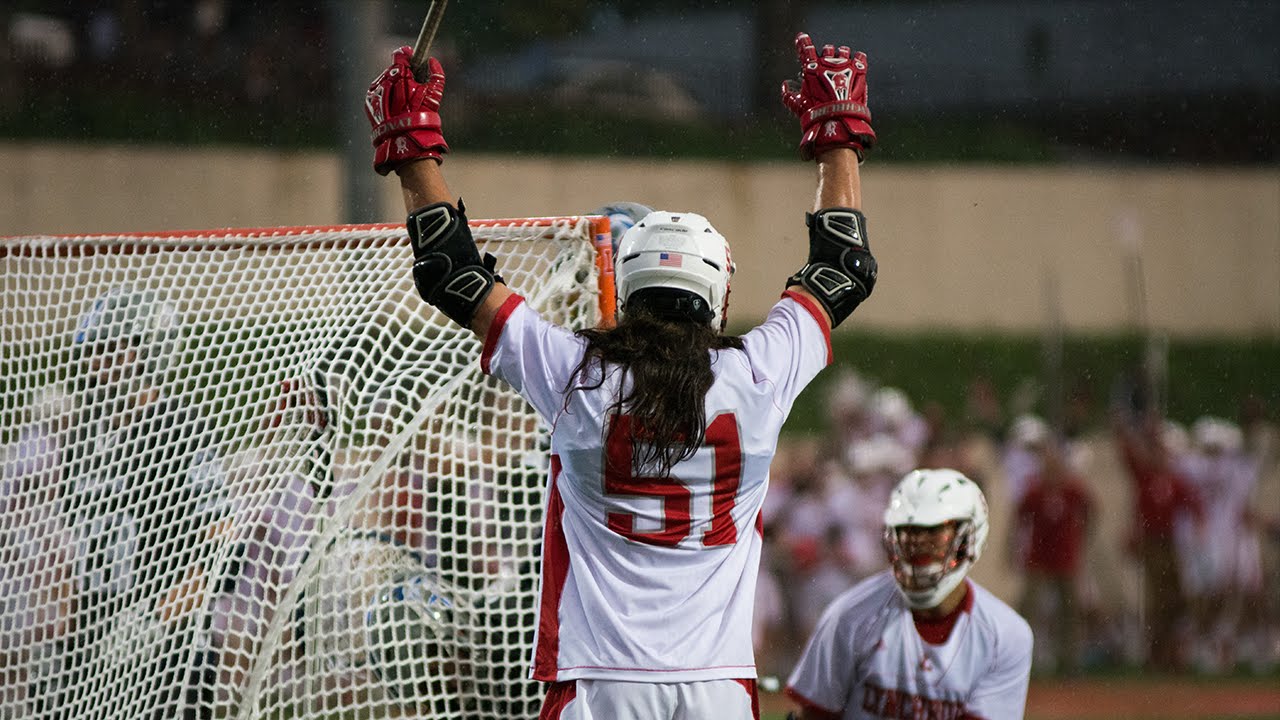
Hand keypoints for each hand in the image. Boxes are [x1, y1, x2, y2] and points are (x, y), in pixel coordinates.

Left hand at [365, 46, 448, 175]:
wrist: (403, 138)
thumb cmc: (422, 115)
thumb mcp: (434, 94)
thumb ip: (436, 75)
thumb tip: (432, 61)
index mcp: (399, 75)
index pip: (400, 56)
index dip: (407, 55)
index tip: (412, 56)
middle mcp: (384, 81)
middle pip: (392, 69)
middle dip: (401, 73)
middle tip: (410, 82)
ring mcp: (374, 91)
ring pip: (384, 80)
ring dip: (392, 84)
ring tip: (401, 98)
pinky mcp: (368, 101)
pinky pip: (377, 92)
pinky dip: (384, 94)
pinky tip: (393, 104)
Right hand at [780, 33, 874, 160]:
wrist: (838, 119)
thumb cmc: (816, 114)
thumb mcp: (798, 106)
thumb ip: (789, 96)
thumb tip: (785, 86)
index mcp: (811, 69)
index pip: (805, 49)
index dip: (802, 42)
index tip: (801, 37)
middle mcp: (828, 62)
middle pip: (827, 50)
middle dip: (826, 55)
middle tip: (827, 62)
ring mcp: (844, 64)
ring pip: (843, 51)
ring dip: (841, 55)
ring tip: (842, 62)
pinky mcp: (859, 70)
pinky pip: (860, 57)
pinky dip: (858, 59)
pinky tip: (857, 62)